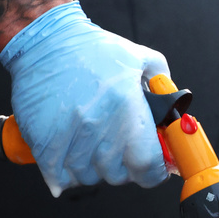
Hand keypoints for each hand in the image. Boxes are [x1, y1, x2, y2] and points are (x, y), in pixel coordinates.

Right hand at [0, 2, 169, 196]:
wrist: (43, 40)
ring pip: (89, 178)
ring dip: (94, 169)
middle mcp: (99, 128)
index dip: (154, 172)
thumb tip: (175, 110)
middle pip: (118, 176)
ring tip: (92, 147)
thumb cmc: (90, 48)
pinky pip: (59, 178)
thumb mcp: (138, 58)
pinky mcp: (44, 143)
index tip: (154, 168)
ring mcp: (70, 138)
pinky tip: (70, 159)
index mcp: (126, 109)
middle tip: (120, 151)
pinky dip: (66, 175)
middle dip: (124, 167)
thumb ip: (162, 84)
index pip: (147, 166)